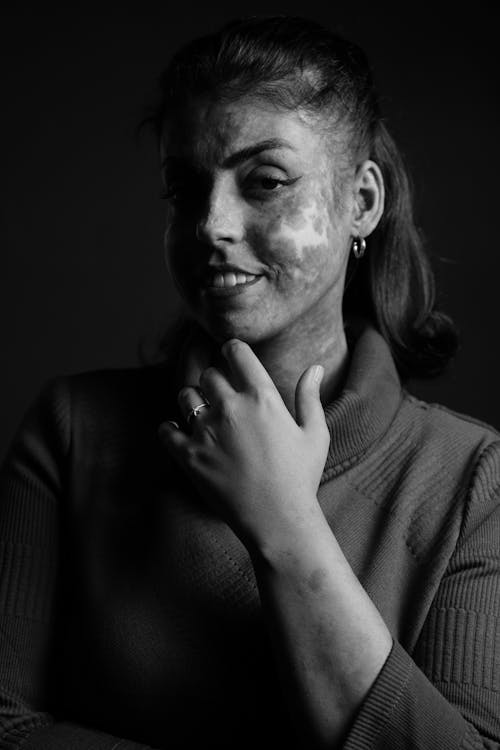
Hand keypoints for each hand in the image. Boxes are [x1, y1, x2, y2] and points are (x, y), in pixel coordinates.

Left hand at [158, 338, 329, 551]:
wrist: (277, 520)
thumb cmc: (300, 477)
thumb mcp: (315, 434)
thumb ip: (309, 397)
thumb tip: (313, 368)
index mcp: (261, 397)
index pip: (236, 352)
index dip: (232, 349)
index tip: (231, 355)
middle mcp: (230, 407)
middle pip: (209, 374)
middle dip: (215, 380)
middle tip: (222, 394)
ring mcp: (206, 431)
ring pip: (185, 396)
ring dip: (193, 400)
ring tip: (203, 413)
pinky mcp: (188, 456)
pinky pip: (166, 430)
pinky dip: (170, 428)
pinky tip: (179, 433)